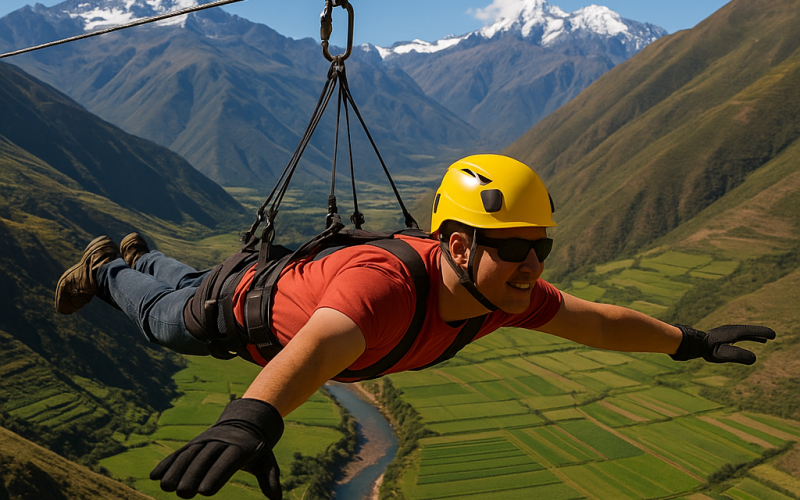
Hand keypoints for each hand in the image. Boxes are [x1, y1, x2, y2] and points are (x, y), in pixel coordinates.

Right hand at [150, 398, 283, 498]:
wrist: (247, 422)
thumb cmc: (257, 448)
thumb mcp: (266, 460)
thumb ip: (269, 477)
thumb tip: (277, 498)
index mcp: (241, 447)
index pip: (228, 461)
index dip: (216, 474)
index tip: (205, 492)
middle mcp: (221, 442)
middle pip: (206, 458)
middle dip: (193, 474)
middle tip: (183, 493)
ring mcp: (206, 440)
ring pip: (189, 454)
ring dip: (176, 470)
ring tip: (165, 487)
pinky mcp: (195, 442)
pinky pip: (180, 452)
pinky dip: (167, 463)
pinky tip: (154, 476)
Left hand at [671, 324, 775, 364]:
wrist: (694, 343)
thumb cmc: (708, 350)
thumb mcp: (723, 354)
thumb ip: (738, 356)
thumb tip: (754, 359)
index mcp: (732, 333)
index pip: (750, 332)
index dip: (762, 332)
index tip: (773, 334)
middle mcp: (731, 330)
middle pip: (749, 331)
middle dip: (760, 333)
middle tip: (772, 335)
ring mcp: (727, 332)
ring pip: (745, 333)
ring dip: (755, 335)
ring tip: (765, 339)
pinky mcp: (724, 336)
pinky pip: (740, 335)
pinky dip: (748, 337)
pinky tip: (753, 341)